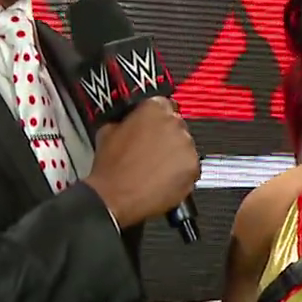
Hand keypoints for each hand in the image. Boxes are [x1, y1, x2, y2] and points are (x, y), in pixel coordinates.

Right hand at [83, 97, 200, 227]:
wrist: (114, 197)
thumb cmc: (111, 168)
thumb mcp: (107, 131)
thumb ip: (125, 120)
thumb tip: (130, 121)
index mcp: (153, 109)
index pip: (163, 104)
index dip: (157, 118)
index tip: (154, 127)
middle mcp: (174, 124)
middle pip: (176, 125)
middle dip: (166, 137)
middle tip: (152, 151)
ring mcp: (186, 146)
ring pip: (185, 146)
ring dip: (174, 154)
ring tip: (156, 167)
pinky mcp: (193, 168)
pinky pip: (190, 167)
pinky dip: (180, 172)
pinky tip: (163, 178)